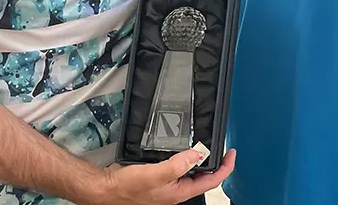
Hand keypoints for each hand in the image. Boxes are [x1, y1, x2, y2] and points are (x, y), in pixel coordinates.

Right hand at [81, 147, 235, 204]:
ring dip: (201, 160)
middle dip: (215, 163)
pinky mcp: (159, 178)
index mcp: (180, 192)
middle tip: (222, 147)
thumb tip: (198, 154)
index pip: (211, 181)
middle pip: (204, 177)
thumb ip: (178, 165)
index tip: (231, 153)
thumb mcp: (156, 174)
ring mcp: (168, 185)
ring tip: (208, 146)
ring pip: (191, 172)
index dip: (225, 167)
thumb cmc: (127, 187)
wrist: (106, 188)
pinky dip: (185, 158)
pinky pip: (178, 168)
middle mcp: (176, 190)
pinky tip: (184, 149)